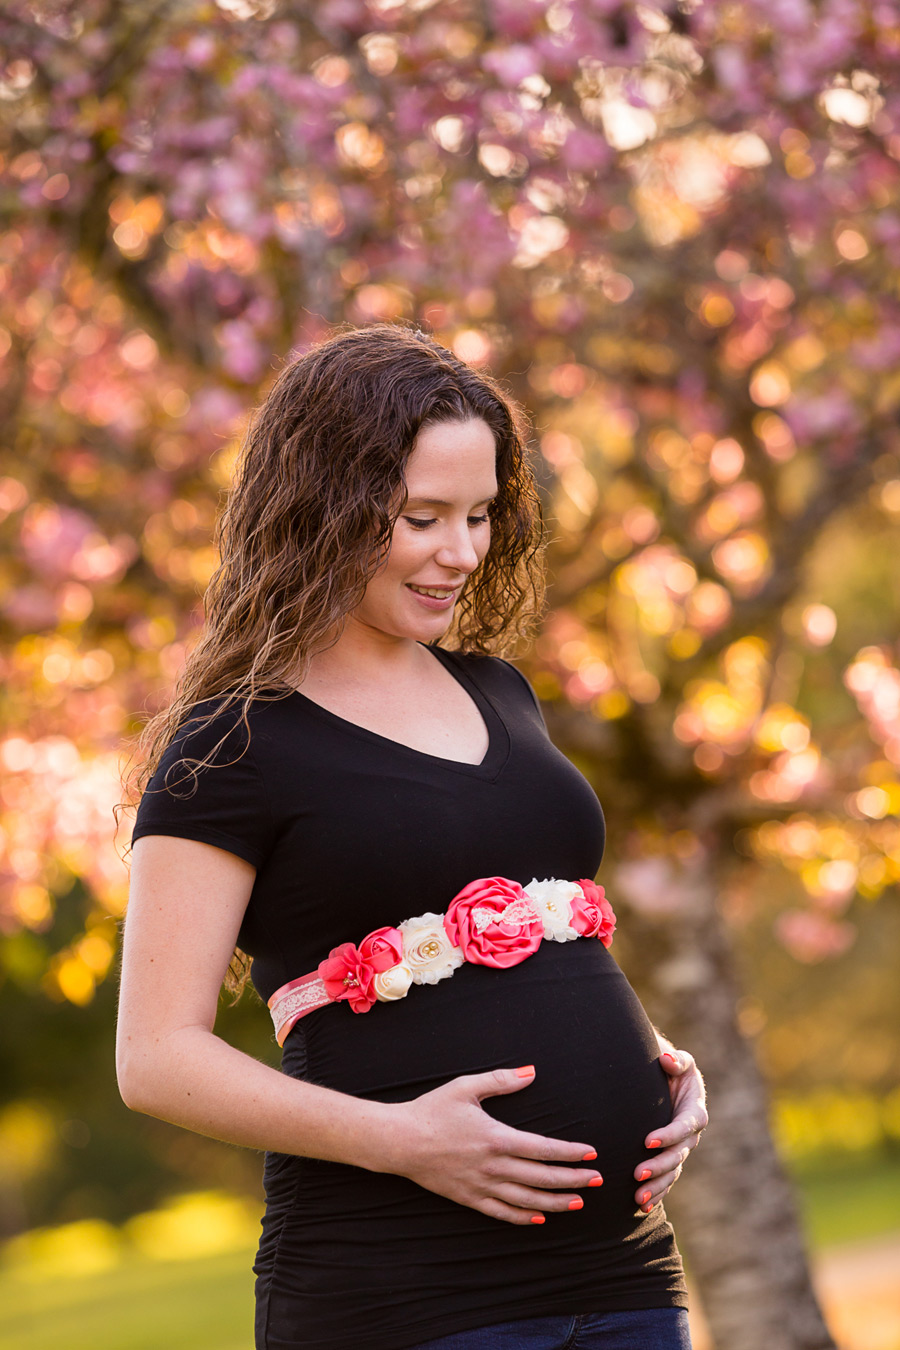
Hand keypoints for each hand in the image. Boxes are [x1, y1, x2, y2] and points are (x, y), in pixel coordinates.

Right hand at [384, 1066, 603, 1225]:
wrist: (399, 1140)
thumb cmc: (432, 1110)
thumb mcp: (466, 1087)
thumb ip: (501, 1080)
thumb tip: (531, 1072)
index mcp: (496, 1138)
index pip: (543, 1148)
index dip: (570, 1153)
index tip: (591, 1154)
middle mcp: (493, 1166)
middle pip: (542, 1178)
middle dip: (573, 1180)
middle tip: (597, 1181)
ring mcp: (481, 1186)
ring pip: (527, 1200)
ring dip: (556, 1202)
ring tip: (578, 1203)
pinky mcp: (468, 1198)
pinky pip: (501, 1213)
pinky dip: (523, 1217)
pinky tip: (539, 1218)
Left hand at [633, 1048, 706, 1212]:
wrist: (667, 1084)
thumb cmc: (672, 1070)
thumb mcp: (678, 1062)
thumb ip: (676, 1061)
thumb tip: (667, 1060)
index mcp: (695, 1112)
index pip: (684, 1126)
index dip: (668, 1135)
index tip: (647, 1141)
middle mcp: (690, 1136)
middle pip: (677, 1155)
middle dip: (658, 1166)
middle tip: (637, 1174)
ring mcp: (681, 1150)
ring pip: (671, 1172)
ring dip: (656, 1186)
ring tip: (637, 1197)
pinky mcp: (670, 1159)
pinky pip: (666, 1180)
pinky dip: (656, 1193)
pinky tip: (642, 1205)